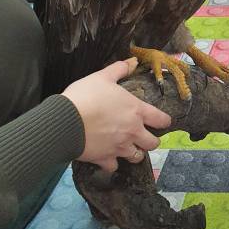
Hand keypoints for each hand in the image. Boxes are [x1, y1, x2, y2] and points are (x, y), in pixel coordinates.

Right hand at [63, 58, 170, 173]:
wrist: (65, 121)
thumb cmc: (85, 96)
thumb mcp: (102, 77)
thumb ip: (119, 69)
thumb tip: (133, 61)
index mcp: (136, 111)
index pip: (161, 119)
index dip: (164, 121)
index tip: (163, 122)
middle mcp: (132, 131)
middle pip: (152, 143)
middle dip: (150, 141)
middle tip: (144, 137)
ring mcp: (119, 147)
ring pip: (136, 157)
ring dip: (135, 153)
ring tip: (129, 149)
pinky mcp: (104, 159)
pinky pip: (113, 167)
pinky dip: (112, 165)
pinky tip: (108, 159)